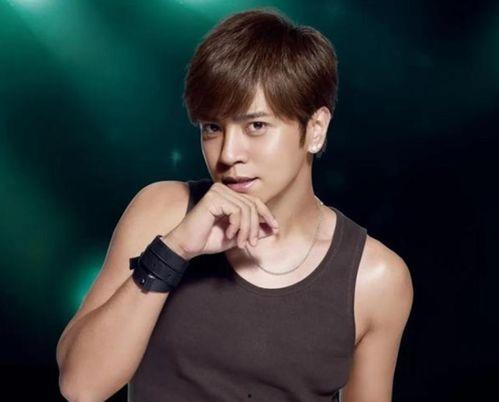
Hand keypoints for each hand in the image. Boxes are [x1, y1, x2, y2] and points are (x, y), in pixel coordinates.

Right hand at [163, 182, 278, 259]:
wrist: (187, 246)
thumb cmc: (209, 240)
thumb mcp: (238, 236)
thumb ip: (254, 230)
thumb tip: (274, 228)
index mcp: (229, 195)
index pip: (255, 201)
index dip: (267, 215)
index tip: (275, 229)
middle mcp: (223, 189)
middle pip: (252, 205)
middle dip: (255, 227)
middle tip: (252, 243)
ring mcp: (217, 192)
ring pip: (246, 209)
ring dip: (247, 229)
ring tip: (241, 243)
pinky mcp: (213, 198)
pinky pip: (236, 211)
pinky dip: (236, 226)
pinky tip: (229, 234)